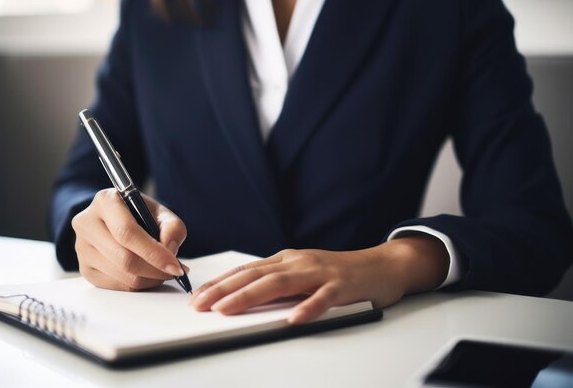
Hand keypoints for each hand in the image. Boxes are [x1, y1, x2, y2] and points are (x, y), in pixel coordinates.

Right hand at [71, 188, 187, 290]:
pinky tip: (147, 275)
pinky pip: (115, 286)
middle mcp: (86, 223)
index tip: (175, 266)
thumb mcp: (160, 212)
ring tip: (163, 271)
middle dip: (155, 270)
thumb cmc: (140, 215)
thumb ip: (172, 227)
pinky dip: (137, 285)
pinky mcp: (84, 268)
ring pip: (121, 275)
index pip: (127, 233)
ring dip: (149, 279)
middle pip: (124, 258)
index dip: (154, 253)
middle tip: (175, 271)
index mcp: (105, 201)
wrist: (116, 219)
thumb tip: (169, 250)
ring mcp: (82, 248)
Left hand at [189, 235, 448, 322]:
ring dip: (251, 296)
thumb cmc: (339, 273)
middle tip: (200, 305)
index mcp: (286, 260)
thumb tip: (244, 298)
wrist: (382, 265)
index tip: (197, 297)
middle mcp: (298, 262)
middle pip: (255, 275)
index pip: (246, 271)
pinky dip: (307, 308)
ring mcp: (320, 272)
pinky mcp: (342, 286)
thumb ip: (277, 284)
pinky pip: (323, 298)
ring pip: (280, 283)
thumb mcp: (302, 274)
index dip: (220, 283)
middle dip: (224, 290)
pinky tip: (293, 319)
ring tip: (227, 310)